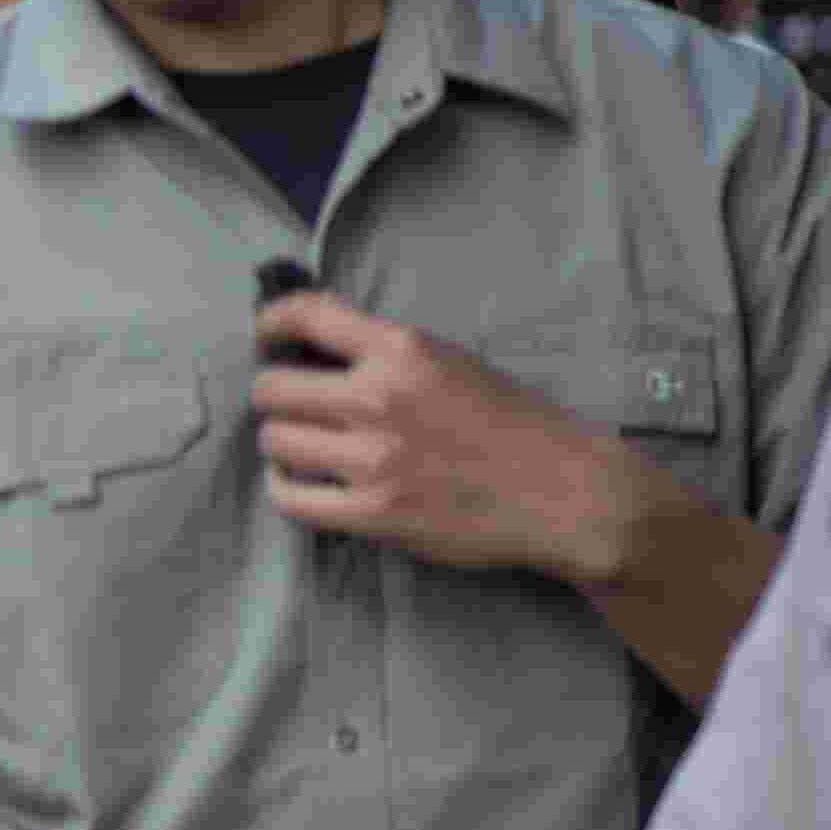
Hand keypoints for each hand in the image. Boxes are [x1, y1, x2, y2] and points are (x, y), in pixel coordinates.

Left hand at [249, 292, 636, 581]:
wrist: (564, 492)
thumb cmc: (516, 424)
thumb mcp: (454, 362)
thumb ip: (390, 355)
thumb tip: (322, 351)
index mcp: (402, 351)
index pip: (307, 316)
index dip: (271, 323)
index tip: (266, 335)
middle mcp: (377, 398)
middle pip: (270, 389)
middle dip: (274, 394)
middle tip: (291, 405)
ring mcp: (372, 459)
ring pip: (274, 441)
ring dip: (282, 442)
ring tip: (302, 445)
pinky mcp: (372, 513)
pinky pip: (290, 498)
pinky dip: (285, 488)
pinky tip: (299, 482)